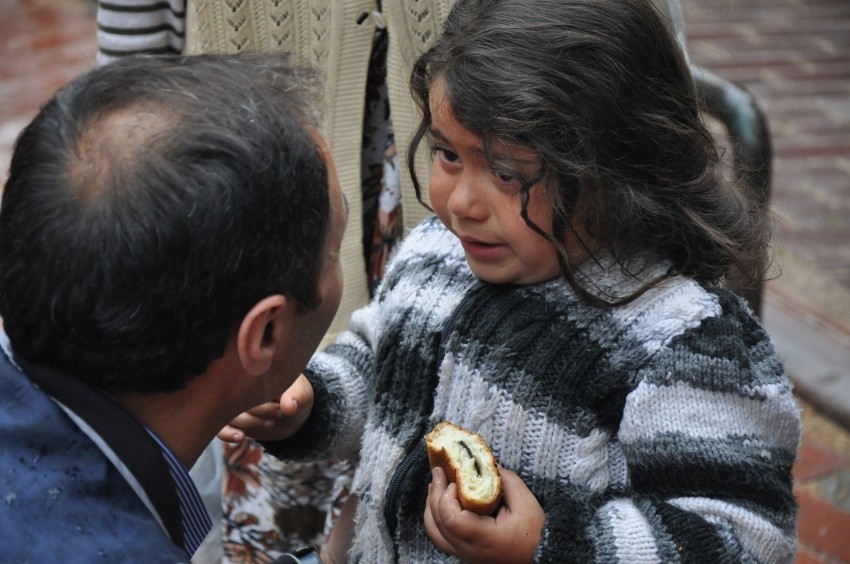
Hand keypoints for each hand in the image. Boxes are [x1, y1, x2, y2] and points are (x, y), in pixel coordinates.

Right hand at [217, 374, 313, 443]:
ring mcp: (232, 401)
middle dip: (261, 410)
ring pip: (229, 415)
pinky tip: (240, 437)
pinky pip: (219, 427)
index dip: (264, 396)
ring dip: (250, 422)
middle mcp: (238, 383)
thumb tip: (289, 407)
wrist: (292, 414)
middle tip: (279, 412)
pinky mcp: (230, 419)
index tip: (281, 403)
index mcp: (253, 369)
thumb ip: (297, 398)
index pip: (246, 378)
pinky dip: (227, 433)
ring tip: (270, 422)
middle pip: (236, 398)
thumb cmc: (296, 397)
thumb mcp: (302, 394)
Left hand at [424, 466, 544, 563]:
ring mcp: (465, 554)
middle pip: (438, 524)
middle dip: (435, 494)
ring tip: (435, 485)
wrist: (540, 556)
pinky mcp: (465, 552)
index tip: (456, 480)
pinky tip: (440, 502)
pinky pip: (441, 537)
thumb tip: (485, 465)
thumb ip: (504, 480)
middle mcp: (469, 550)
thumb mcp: (526, 502)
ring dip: (431, 506)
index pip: (452, 520)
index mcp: (484, 539)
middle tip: (438, 471)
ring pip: (435, 532)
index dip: (447, 497)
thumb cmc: (535, 532)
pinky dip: (436, 518)